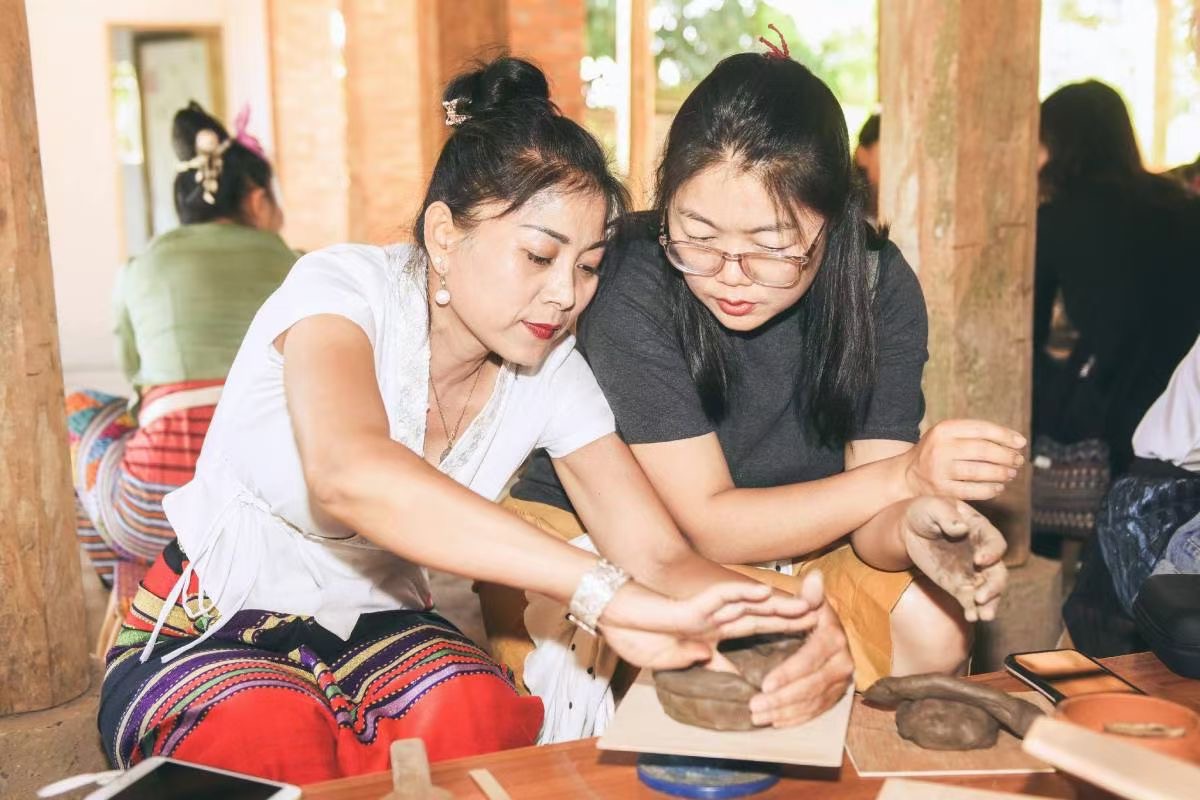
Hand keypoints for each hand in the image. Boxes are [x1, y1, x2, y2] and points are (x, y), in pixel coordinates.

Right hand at [598, 580, 813, 670]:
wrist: (608, 615)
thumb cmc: (633, 633)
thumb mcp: (671, 657)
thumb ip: (697, 659)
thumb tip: (720, 667)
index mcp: (711, 631)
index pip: (754, 630)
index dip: (780, 630)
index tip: (808, 633)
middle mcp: (713, 618)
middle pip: (760, 615)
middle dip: (790, 616)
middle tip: (823, 614)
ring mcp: (702, 611)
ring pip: (747, 604)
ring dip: (776, 605)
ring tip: (805, 604)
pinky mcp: (687, 607)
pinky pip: (718, 598)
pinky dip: (740, 595)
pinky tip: (761, 592)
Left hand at [748, 572, 854, 727]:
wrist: (827, 627)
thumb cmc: (808, 612)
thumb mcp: (808, 599)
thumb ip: (808, 593)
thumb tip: (814, 578)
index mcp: (833, 636)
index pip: (810, 659)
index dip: (788, 673)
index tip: (764, 685)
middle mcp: (843, 660)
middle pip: (812, 685)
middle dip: (782, 699)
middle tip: (755, 708)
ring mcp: (842, 680)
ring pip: (814, 701)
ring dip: (785, 712)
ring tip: (759, 717)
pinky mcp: (838, 692)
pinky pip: (819, 710)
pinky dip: (797, 718)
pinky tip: (777, 722)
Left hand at [900, 496, 1007, 621]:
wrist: (909, 530)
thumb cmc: (924, 512)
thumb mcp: (932, 506)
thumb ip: (946, 515)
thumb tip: (960, 529)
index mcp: (981, 530)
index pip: (995, 543)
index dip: (992, 553)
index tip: (979, 561)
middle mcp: (983, 553)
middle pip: (998, 572)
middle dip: (994, 586)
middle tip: (981, 596)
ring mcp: (973, 572)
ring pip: (990, 590)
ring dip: (991, 603)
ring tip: (984, 616)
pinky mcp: (960, 586)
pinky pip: (971, 601)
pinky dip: (974, 610)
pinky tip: (971, 617)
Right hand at [903, 419, 1025, 500]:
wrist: (907, 476)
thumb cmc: (936, 452)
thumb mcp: (948, 435)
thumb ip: (976, 435)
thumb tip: (1016, 441)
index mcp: (943, 430)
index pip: (982, 429)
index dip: (1005, 436)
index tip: (1021, 443)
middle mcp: (940, 448)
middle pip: (983, 451)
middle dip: (1006, 456)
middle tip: (1018, 460)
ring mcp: (940, 471)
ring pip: (980, 472)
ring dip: (1001, 473)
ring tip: (1011, 473)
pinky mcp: (942, 491)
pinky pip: (974, 491)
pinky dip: (990, 489)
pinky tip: (998, 487)